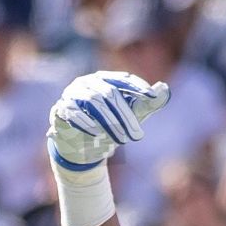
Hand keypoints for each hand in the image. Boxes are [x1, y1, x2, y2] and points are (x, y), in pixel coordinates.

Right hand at [47, 71, 170, 170]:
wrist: (84, 146)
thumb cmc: (110, 125)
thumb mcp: (133, 115)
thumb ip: (149, 103)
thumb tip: (165, 88)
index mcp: (105, 79)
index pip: (123, 79)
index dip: (138, 87)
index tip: (152, 98)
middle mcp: (87, 83)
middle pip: (109, 93)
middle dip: (125, 116)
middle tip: (137, 136)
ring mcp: (71, 94)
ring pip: (93, 101)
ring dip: (109, 121)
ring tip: (121, 140)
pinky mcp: (60, 109)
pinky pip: (72, 111)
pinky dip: (86, 122)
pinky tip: (97, 134)